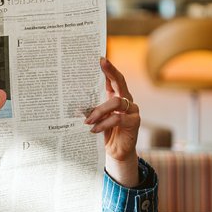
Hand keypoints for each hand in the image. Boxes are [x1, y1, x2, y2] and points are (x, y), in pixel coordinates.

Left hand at [85, 57, 140, 187]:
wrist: (115, 152)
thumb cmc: (104, 133)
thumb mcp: (96, 119)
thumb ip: (92, 109)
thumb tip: (76, 105)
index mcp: (117, 97)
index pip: (114, 80)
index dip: (109, 69)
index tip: (101, 58)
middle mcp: (127, 100)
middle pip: (120, 82)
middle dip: (111, 72)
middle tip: (101, 64)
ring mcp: (132, 111)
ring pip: (116, 102)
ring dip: (99, 110)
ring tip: (87, 120)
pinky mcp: (134, 122)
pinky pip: (118, 118)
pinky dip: (104, 123)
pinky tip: (94, 129)